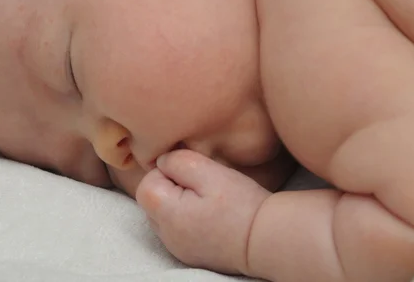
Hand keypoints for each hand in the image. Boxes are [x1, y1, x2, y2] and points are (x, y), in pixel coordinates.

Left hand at [135, 150, 270, 274]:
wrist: (267, 239)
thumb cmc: (240, 204)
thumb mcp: (209, 172)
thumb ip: (178, 161)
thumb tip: (161, 160)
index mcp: (166, 214)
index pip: (146, 184)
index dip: (167, 171)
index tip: (193, 173)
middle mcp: (166, 235)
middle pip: (152, 201)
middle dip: (171, 187)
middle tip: (202, 185)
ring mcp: (177, 247)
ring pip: (163, 215)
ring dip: (178, 202)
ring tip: (207, 200)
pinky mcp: (189, 253)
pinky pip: (176, 229)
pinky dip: (187, 218)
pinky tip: (210, 214)